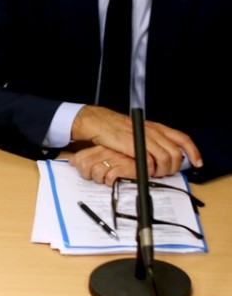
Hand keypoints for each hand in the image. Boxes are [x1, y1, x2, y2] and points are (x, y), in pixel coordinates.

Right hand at [71, 105, 201, 178]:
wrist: (99, 123)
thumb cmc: (117, 128)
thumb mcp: (140, 130)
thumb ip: (154, 140)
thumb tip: (166, 155)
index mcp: (157, 127)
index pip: (183, 139)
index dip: (193, 152)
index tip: (197, 162)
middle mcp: (154, 132)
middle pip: (176, 153)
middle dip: (174, 167)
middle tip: (166, 172)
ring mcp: (145, 138)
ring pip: (165, 159)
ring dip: (162, 170)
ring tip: (155, 173)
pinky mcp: (134, 146)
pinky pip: (150, 162)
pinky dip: (150, 169)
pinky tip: (145, 170)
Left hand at [71, 146, 135, 185]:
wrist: (146, 163)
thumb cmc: (124, 162)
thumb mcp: (104, 156)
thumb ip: (88, 157)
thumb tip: (72, 161)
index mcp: (100, 148)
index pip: (80, 157)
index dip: (79, 167)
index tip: (86, 172)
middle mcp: (107, 152)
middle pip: (85, 166)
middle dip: (88, 175)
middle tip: (97, 177)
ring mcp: (116, 159)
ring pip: (97, 173)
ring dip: (100, 179)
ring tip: (107, 178)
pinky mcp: (125, 168)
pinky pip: (110, 178)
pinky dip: (111, 182)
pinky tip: (115, 180)